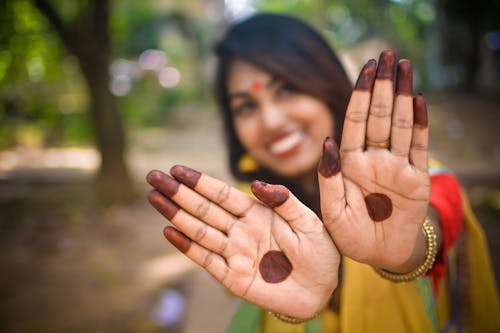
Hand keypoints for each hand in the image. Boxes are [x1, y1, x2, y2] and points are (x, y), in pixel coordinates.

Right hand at [146, 166, 339, 318]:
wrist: (323, 288)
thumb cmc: (320, 251)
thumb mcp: (308, 220)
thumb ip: (284, 200)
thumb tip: (256, 184)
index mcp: (257, 213)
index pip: (223, 194)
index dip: (201, 182)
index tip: (178, 169)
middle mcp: (241, 230)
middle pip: (204, 209)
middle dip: (178, 193)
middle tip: (153, 176)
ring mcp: (235, 253)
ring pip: (199, 230)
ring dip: (176, 214)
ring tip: (154, 198)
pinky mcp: (233, 277)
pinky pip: (206, 260)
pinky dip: (187, 246)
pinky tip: (169, 231)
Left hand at [318, 50, 430, 272]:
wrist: (379, 255)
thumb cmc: (350, 235)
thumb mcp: (331, 210)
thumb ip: (328, 178)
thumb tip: (327, 143)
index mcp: (349, 163)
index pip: (354, 122)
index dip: (360, 96)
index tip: (365, 69)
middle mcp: (373, 158)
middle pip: (378, 116)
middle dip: (381, 85)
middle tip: (387, 55)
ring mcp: (396, 166)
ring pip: (399, 124)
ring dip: (402, 95)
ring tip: (404, 67)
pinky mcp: (416, 179)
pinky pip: (418, 147)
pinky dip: (419, 124)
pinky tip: (418, 100)